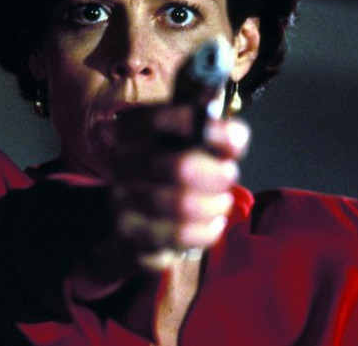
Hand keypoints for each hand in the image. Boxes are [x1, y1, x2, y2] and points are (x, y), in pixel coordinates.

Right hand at [111, 103, 249, 269]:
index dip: (209, 131)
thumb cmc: (177, 169)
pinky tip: (210, 224)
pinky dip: (206, 232)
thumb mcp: (196, 140)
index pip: (166, 120)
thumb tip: (233, 138)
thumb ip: (219, 133)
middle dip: (218, 176)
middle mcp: (123, 159)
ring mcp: (122, 198)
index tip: (234, 143)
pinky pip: (179, 237)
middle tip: (229, 176)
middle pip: (181, 168)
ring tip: (221, 202)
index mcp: (136, 126)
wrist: (144, 214)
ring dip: (215, 206)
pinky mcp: (130, 234)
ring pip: (182, 206)